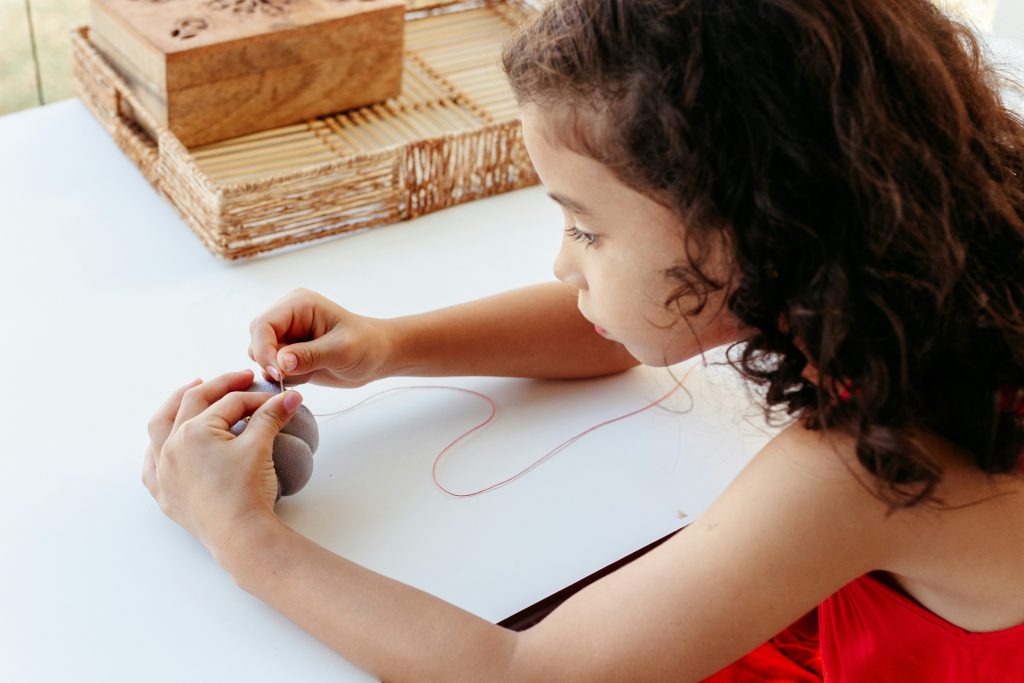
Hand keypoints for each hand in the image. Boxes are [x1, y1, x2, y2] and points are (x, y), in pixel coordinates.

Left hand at [142, 369, 301, 554]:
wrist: (239, 535)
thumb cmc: (247, 491)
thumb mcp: (260, 446)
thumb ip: (272, 416)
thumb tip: (291, 397)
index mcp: (194, 431)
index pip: (230, 403)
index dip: (257, 398)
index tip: (277, 400)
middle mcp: (171, 446)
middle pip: (192, 403)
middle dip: (217, 387)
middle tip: (239, 380)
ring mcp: (163, 470)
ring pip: (160, 427)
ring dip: (174, 405)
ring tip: (189, 390)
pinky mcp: (164, 493)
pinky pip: (151, 464)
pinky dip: (157, 448)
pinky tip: (164, 444)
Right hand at [248, 287, 393, 388]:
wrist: (378, 356)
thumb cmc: (366, 346)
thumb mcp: (342, 351)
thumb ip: (310, 356)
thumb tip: (280, 362)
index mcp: (298, 304)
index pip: (263, 324)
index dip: (264, 350)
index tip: (277, 373)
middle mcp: (287, 316)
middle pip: (256, 339)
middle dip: (270, 361)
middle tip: (293, 377)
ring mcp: (287, 334)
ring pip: (261, 355)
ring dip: (278, 370)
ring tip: (308, 373)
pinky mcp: (289, 351)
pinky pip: (272, 366)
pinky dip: (285, 377)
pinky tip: (308, 375)